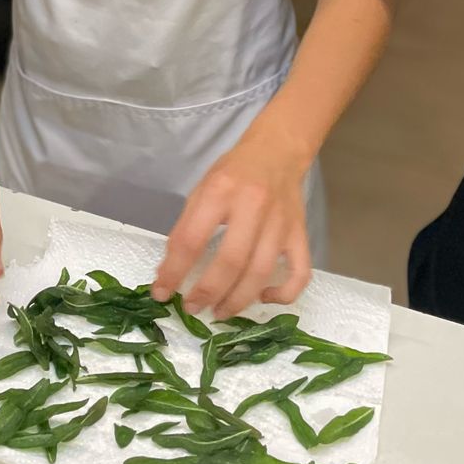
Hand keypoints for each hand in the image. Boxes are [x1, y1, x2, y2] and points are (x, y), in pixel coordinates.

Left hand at [152, 128, 312, 317]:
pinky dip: (283, 294)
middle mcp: (253, 207)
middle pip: (230, 262)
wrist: (277, 151)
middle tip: (193, 308)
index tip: (163, 293)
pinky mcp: (300, 234)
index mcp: (220, 192)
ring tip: (219, 312)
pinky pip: (299, 273)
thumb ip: (186, 228)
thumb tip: (169, 271)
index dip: (174, 272)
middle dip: (207, 292)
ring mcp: (280, 223)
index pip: (192, 240)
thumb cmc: (234, 172)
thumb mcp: (201, 190)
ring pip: (261, 273)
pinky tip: (264, 298)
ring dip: (238, 300)